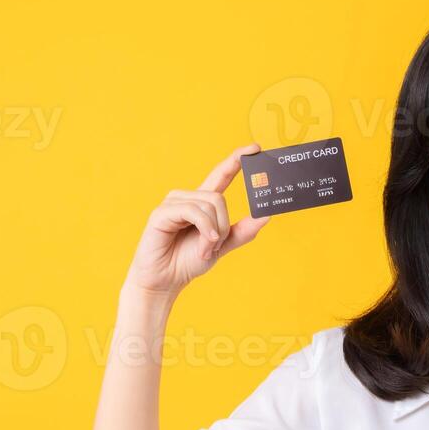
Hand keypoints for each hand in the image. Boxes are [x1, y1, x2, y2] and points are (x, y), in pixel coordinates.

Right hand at [123, 142, 267, 299]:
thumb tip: (266, 215)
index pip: (221, 175)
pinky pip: (194, 212)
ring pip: (209, 205)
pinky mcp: (162, 212)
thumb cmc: (188, 261)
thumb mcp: (222, 245)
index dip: (236, 160)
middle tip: (215, 245)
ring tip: (205, 249)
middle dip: (223, 225)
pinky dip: (205, 229)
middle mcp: (187, 198)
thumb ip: (243, 231)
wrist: (166, 281)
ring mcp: (173, 203)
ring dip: (213, 232)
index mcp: (201, 203)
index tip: (255, 148)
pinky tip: (204, 243)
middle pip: (219, 198)